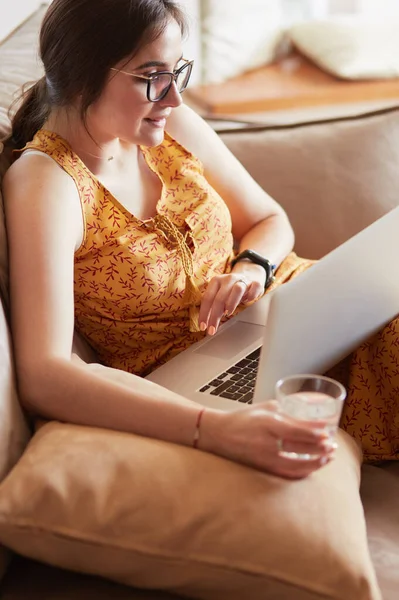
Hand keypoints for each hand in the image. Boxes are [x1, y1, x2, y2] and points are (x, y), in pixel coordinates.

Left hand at [199, 263, 265, 334]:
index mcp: (216, 281)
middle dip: (215, 316)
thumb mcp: (220, 295)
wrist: (248, 276)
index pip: (207, 298)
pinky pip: (255, 287)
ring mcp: (243, 280)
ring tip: (227, 314)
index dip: (204, 313)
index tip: (203, 327)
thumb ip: (214, 306)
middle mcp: (228, 279)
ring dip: (231, 303)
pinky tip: (248, 302)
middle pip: (220, 297)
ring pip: (237, 290)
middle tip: (213, 329)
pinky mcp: (256, 283)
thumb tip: (207, 324)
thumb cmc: (231, 290)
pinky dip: (252, 295)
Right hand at [200, 401, 335, 478]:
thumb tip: (312, 412)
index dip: (317, 433)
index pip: (299, 431)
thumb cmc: (243, 418)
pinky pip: (288, 474)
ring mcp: (265, 458)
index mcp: (269, 424)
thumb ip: (288, 410)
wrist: (219, 435)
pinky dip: (304, 472)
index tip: (329, 432)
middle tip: (333, 446)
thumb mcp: (266, 408)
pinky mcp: (263, 468)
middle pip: (302, 449)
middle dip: (322, 449)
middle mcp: (268, 443)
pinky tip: (313, 468)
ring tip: (328, 458)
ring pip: (298, 465)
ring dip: (317, 463)